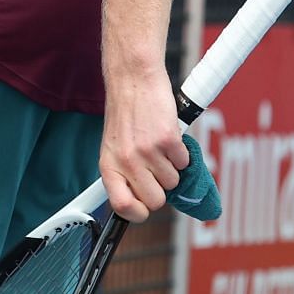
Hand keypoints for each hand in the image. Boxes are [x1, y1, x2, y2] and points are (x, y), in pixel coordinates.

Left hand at [99, 69, 189, 222]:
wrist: (133, 80)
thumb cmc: (126, 114)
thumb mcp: (115, 147)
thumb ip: (125, 173)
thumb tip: (142, 204)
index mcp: (109, 165)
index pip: (122, 207)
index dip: (137, 214)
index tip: (144, 208)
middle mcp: (127, 161)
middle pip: (156, 201)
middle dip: (160, 188)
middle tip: (155, 168)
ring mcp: (148, 152)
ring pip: (173, 183)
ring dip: (171, 167)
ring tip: (158, 146)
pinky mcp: (168, 140)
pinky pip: (184, 163)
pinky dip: (181, 153)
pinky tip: (168, 137)